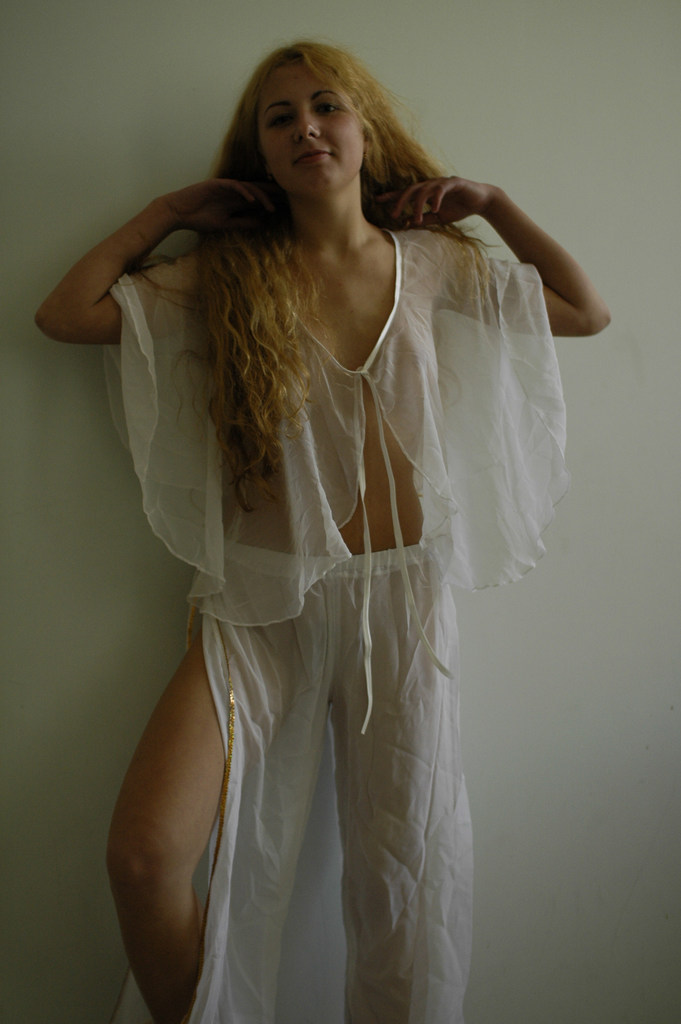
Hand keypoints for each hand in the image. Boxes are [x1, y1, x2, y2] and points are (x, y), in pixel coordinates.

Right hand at [161, 178, 281, 232]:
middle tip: (290, 199)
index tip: (287, 209)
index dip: (272, 202)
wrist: (178, 212)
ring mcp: (225, 187)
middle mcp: (234, 192)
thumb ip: (243, 222)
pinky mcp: (216, 184)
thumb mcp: (226, 224)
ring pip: (249, 187)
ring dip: (261, 196)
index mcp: (236, 201)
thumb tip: (262, 223)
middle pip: (258, 189)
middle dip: (273, 193)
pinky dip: (244, 192)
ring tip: (272, 207)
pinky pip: (233, 186)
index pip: (258, 200)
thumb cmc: (199, 218)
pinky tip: (252, 200)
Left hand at [376, 177, 496, 226]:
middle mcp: (431, 185)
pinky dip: (436, 199)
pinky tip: (434, 209)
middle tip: (393, 214)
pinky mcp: (454, 183)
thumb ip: (424, 219)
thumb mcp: (439, 218)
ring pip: (424, 190)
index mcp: (426, 193)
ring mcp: (442, 183)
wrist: (481, 201)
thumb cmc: (459, 208)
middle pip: (411, 189)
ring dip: (417, 205)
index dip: (392, 196)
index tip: (377, 200)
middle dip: (400, 201)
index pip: (406, 193)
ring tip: (415, 219)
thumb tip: (407, 224)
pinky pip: (441, 190)